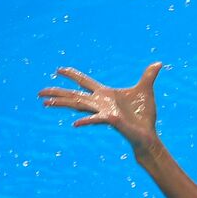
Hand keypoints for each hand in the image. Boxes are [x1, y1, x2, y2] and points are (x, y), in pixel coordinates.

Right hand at [38, 63, 163, 151]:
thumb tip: (158, 63)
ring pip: (78, 106)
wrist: (148, 134)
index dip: (72, 75)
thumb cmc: (144, 115)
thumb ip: (148, 76)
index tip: (58, 69)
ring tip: (45, 103)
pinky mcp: (111, 121)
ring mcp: (103, 112)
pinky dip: (86, 121)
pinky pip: (96, 120)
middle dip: (57, 92)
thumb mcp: (146, 90)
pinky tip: (75, 124)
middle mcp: (100, 103)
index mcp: (105, 94)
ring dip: (62, 104)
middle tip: (38, 92)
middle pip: (74, 95)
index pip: (85, 82)